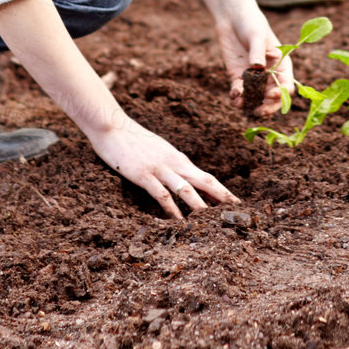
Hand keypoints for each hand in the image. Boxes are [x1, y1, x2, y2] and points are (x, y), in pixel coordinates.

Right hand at [88, 113, 237, 219]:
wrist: (112, 125)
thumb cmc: (133, 139)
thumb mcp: (159, 150)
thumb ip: (171, 163)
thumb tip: (182, 177)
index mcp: (179, 158)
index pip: (206, 177)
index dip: (222, 191)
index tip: (236, 204)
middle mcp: (174, 163)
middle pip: (204, 181)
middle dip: (222, 198)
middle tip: (237, 213)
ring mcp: (159, 168)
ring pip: (186, 190)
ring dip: (200, 207)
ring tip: (212, 223)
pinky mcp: (143, 174)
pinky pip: (161, 194)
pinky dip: (171, 209)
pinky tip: (178, 222)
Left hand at [216, 9, 293, 114]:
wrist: (233, 18)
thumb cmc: (251, 23)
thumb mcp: (257, 35)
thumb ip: (257, 51)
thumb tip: (256, 67)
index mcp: (282, 65)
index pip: (287, 85)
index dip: (282, 93)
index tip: (272, 94)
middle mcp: (270, 74)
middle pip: (273, 98)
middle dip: (267, 106)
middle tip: (259, 111)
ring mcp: (254, 78)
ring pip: (256, 98)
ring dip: (251, 105)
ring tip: (243, 106)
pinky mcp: (239, 77)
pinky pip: (240, 92)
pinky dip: (238, 98)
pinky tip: (234, 97)